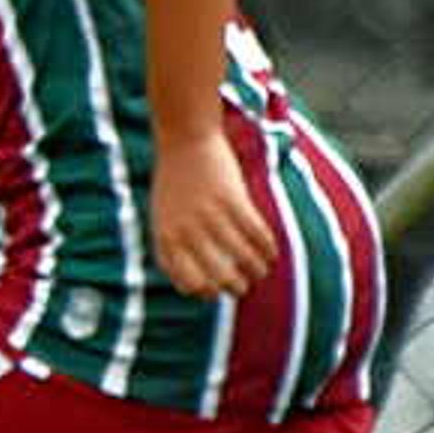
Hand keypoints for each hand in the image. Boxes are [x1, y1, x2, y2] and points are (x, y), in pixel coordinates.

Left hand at [149, 126, 275, 298]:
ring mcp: (210, 215)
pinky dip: (267, 248)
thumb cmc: (174, 183)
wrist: (184, 139)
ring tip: (261, 272)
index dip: (206, 292)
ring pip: (243, 257)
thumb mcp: (162, 217)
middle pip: (219, 276)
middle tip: (244, 286)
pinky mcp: (232, 199)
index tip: (217, 291)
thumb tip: (196, 287)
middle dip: (236, 288)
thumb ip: (174, 248)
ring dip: (256, 270)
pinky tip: (271, 253)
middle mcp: (187, 231)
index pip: (189, 283)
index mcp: (167, 238)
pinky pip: (257, 233)